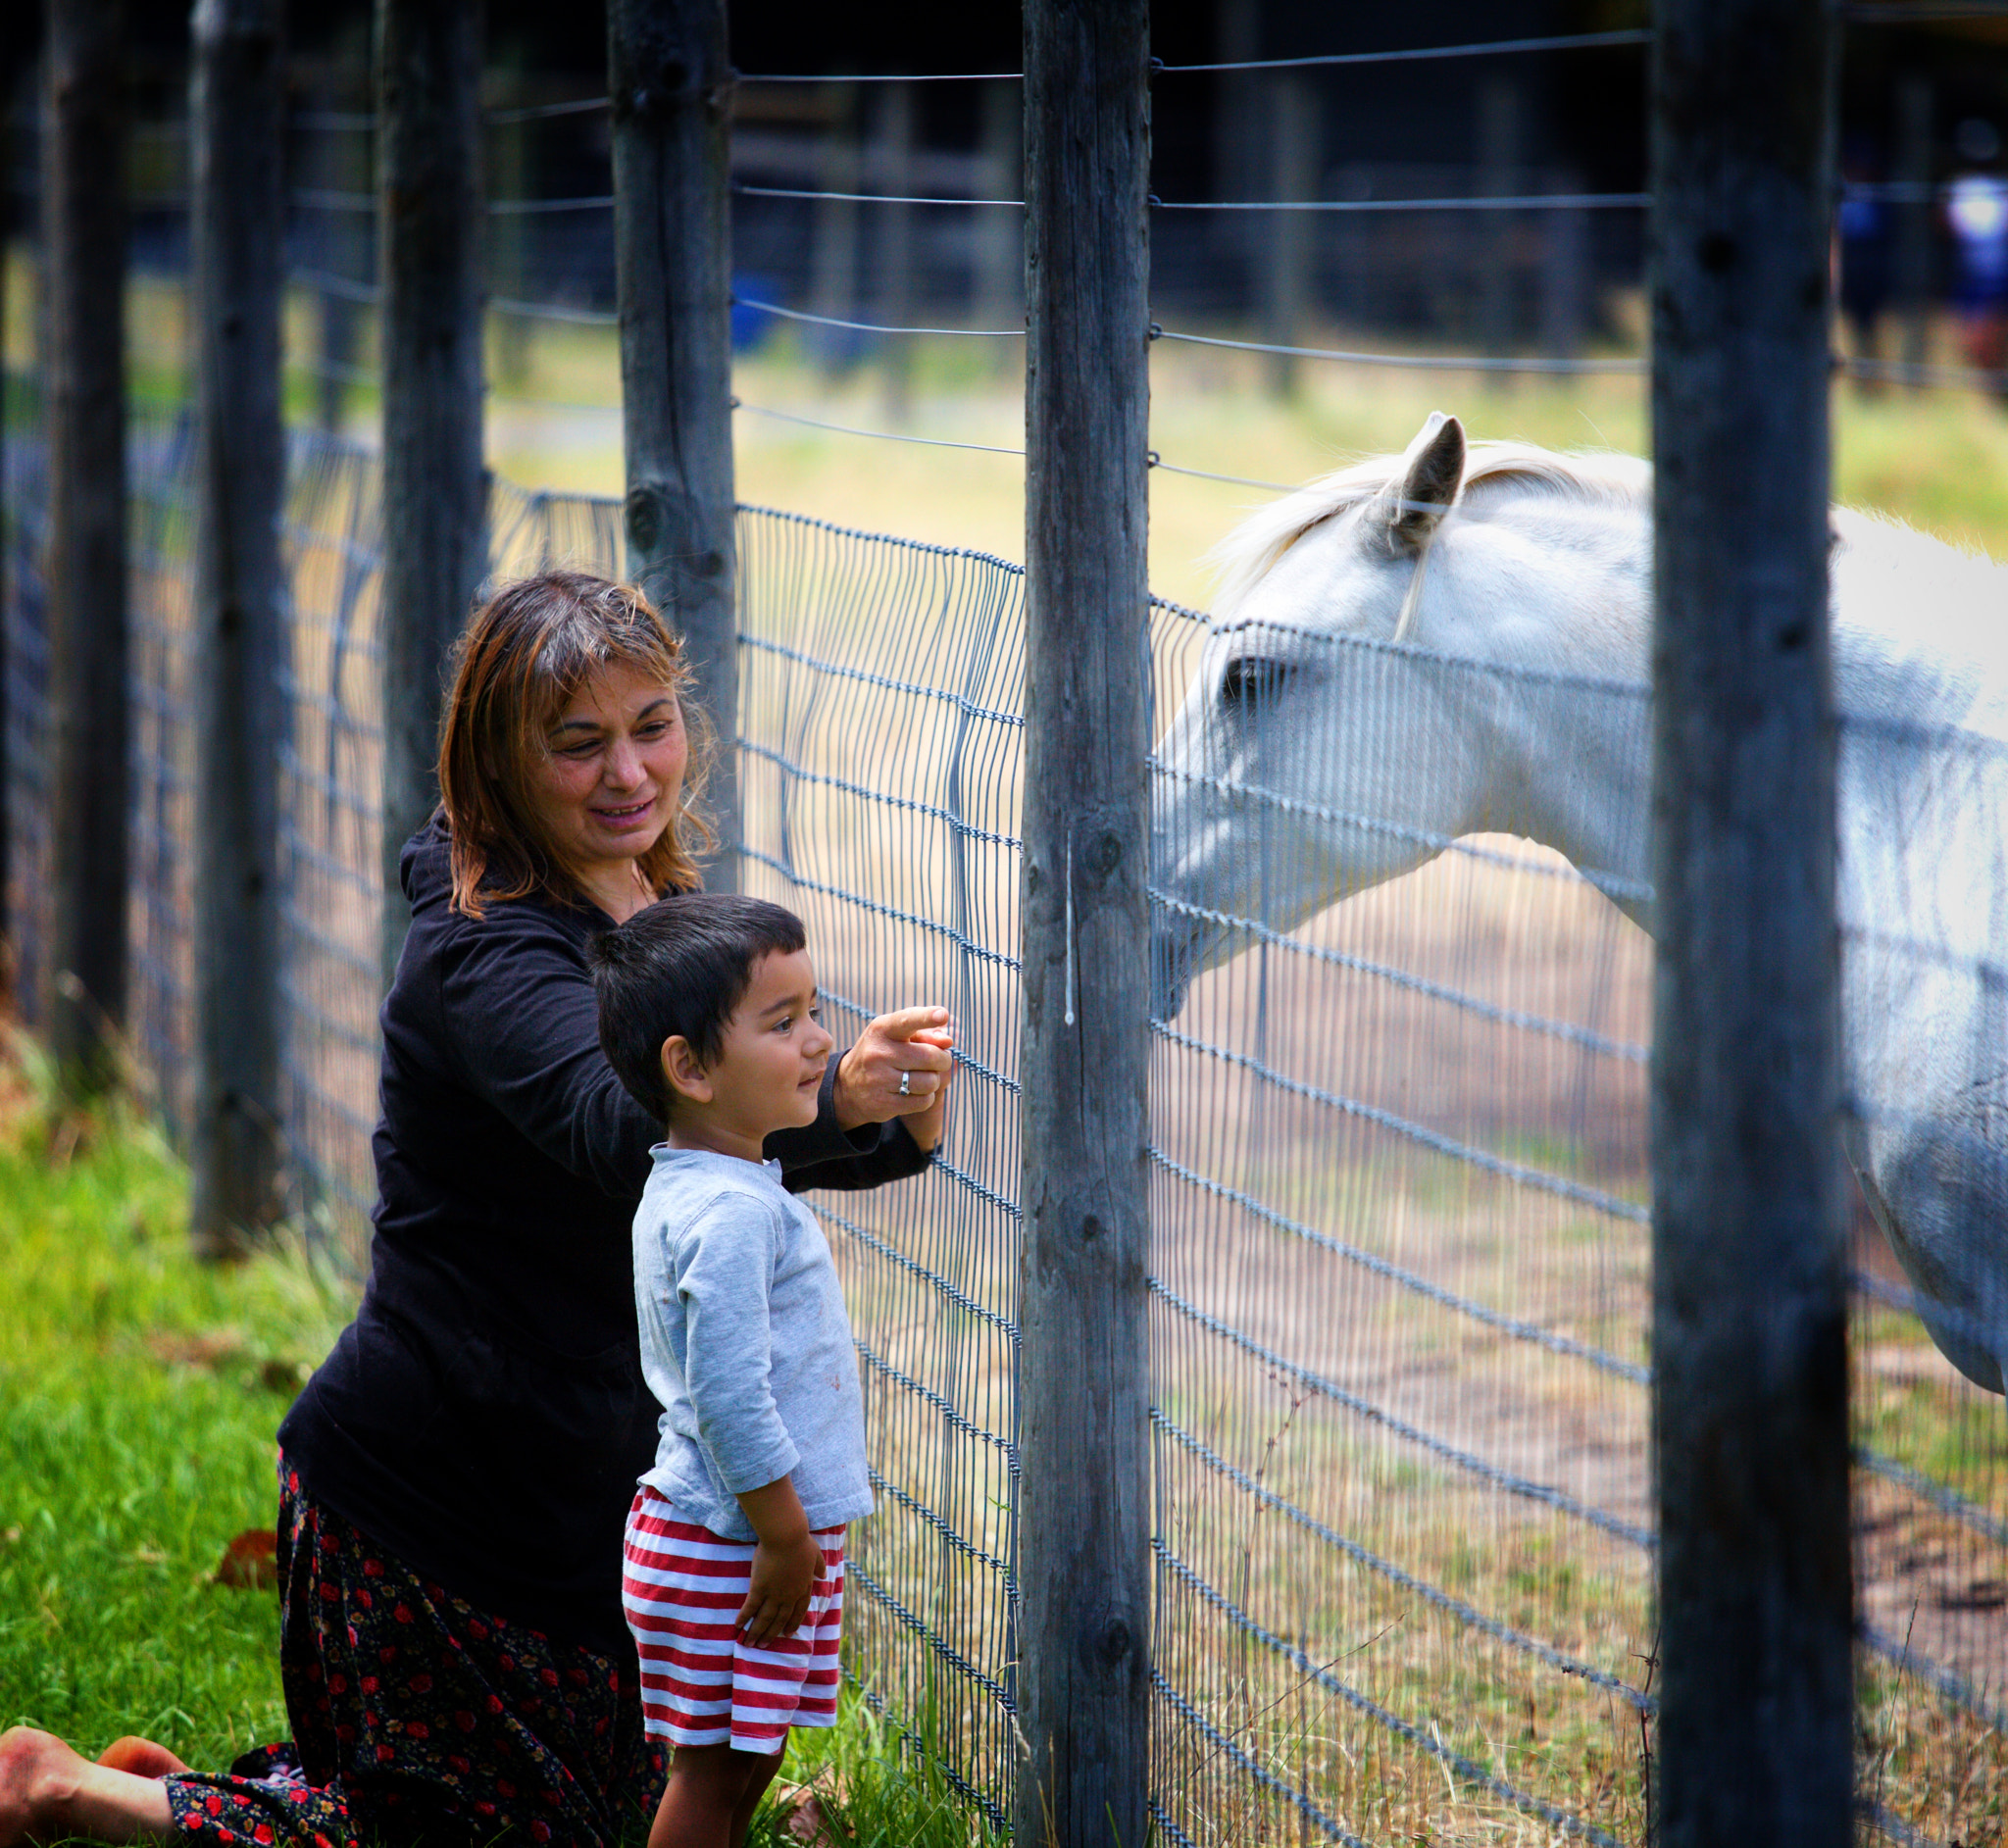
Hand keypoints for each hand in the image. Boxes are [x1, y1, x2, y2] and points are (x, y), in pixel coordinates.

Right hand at [736, 1531, 826, 1643]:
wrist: (786, 1536)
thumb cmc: (800, 1541)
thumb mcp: (815, 1554)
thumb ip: (819, 1566)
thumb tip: (823, 1575)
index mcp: (803, 1587)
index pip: (799, 1611)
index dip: (793, 1623)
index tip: (788, 1634)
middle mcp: (789, 1595)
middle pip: (780, 1619)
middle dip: (771, 1634)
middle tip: (763, 1646)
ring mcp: (774, 1593)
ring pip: (765, 1618)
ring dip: (757, 1632)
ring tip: (749, 1643)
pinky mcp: (759, 1588)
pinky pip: (751, 1607)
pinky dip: (744, 1618)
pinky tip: (738, 1626)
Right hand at [832, 1007, 955, 1131]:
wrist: (848, 1087)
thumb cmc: (881, 1054)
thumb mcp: (895, 1036)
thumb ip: (924, 1034)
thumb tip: (948, 1041)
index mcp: (882, 1029)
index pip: (907, 1020)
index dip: (927, 1017)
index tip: (943, 1014)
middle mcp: (879, 1053)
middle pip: (932, 1057)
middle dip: (943, 1060)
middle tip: (937, 1061)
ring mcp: (880, 1080)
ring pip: (931, 1082)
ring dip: (933, 1081)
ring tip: (920, 1077)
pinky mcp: (884, 1104)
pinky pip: (924, 1101)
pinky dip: (925, 1098)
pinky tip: (912, 1092)